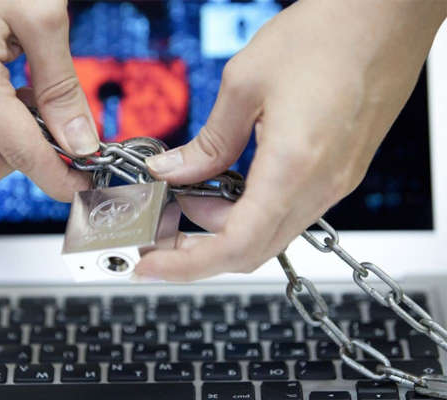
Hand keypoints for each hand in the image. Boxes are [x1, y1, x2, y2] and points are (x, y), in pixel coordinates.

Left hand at [135, 0, 446, 280]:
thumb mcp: (244, 84)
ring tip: (188, 199)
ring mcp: (335, 184)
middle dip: (197, 248)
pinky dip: (249, 212)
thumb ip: (208, 143)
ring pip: (268, 233)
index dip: (187, 264)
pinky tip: (226, 187)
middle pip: (251, 250)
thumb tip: (172, 171)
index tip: (151, 265)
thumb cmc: (326, 35)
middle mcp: (321, 187)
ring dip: (222, 227)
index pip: (236, 245)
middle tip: (160, 230)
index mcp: (294, 166)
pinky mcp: (339, 173)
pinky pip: (287, 212)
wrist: (386, 17)